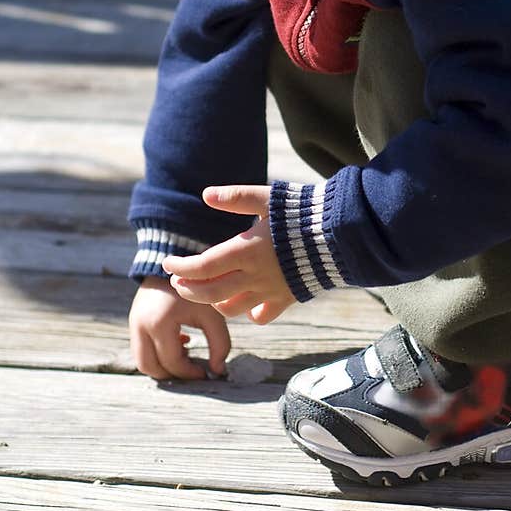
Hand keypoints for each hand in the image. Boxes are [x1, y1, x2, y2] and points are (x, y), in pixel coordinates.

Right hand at [128, 275, 230, 380]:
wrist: (175, 262)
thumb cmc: (197, 287)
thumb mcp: (211, 314)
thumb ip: (220, 344)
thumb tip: (218, 371)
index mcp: (160, 323)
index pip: (172, 362)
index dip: (190, 373)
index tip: (206, 373)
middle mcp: (141, 326)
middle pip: (150, 367)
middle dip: (172, 375)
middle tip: (192, 371)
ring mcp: (134, 323)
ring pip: (142, 361)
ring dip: (162, 366)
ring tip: (185, 358)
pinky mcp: (134, 320)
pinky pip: (141, 348)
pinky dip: (157, 354)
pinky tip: (179, 343)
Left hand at [160, 184, 295, 324]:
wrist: (342, 234)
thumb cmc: (302, 212)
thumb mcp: (267, 198)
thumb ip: (235, 197)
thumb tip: (205, 194)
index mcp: (246, 250)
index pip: (202, 267)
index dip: (181, 267)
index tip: (169, 262)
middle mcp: (255, 275)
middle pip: (210, 294)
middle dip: (188, 290)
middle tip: (178, 281)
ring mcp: (271, 290)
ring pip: (232, 309)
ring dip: (213, 302)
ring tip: (206, 290)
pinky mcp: (288, 298)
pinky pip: (262, 316)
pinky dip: (249, 313)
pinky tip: (246, 301)